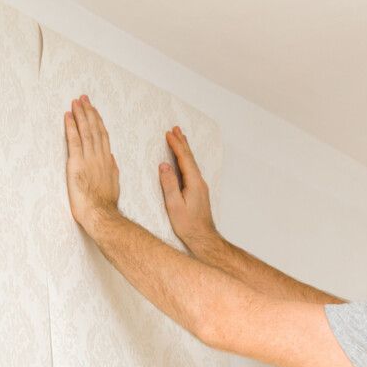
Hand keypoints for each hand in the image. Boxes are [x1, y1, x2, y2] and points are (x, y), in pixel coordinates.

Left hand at [64, 94, 119, 229]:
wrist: (100, 214)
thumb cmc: (105, 204)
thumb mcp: (114, 184)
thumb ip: (113, 169)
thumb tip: (112, 159)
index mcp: (108, 161)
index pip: (103, 136)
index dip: (98, 122)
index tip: (95, 110)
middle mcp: (100, 156)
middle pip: (95, 129)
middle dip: (89, 112)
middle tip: (84, 98)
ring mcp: (89, 158)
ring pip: (86, 131)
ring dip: (81, 115)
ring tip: (76, 102)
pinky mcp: (76, 163)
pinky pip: (74, 140)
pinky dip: (71, 127)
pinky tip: (68, 116)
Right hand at [160, 125, 217, 246]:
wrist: (203, 238)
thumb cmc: (188, 225)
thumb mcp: (174, 205)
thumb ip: (169, 184)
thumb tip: (164, 166)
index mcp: (194, 183)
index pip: (184, 159)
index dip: (176, 145)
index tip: (168, 134)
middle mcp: (200, 182)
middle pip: (190, 158)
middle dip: (182, 142)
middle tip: (176, 129)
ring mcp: (201, 187)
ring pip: (192, 163)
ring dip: (185, 150)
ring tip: (180, 139)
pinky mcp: (199, 192)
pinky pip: (192, 170)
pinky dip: (186, 160)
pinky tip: (184, 161)